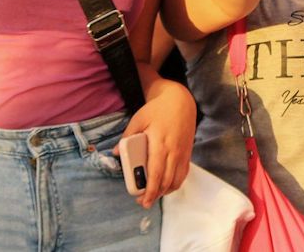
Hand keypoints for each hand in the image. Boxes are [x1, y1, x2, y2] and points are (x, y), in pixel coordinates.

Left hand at [116, 79, 195, 207]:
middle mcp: (174, 151)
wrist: (181, 102)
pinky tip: (166, 186)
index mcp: (160, 143)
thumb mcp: (138, 119)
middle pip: (167, 180)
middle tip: (143, 202)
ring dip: (165, 191)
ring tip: (153, 195)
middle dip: (156, 195)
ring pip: (176, 180)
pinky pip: (183, 174)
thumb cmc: (157, 110)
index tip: (142, 200)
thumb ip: (127, 137)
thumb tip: (116, 154)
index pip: (156, 172)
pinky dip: (175, 184)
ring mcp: (183, 153)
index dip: (150, 189)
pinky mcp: (188, 153)